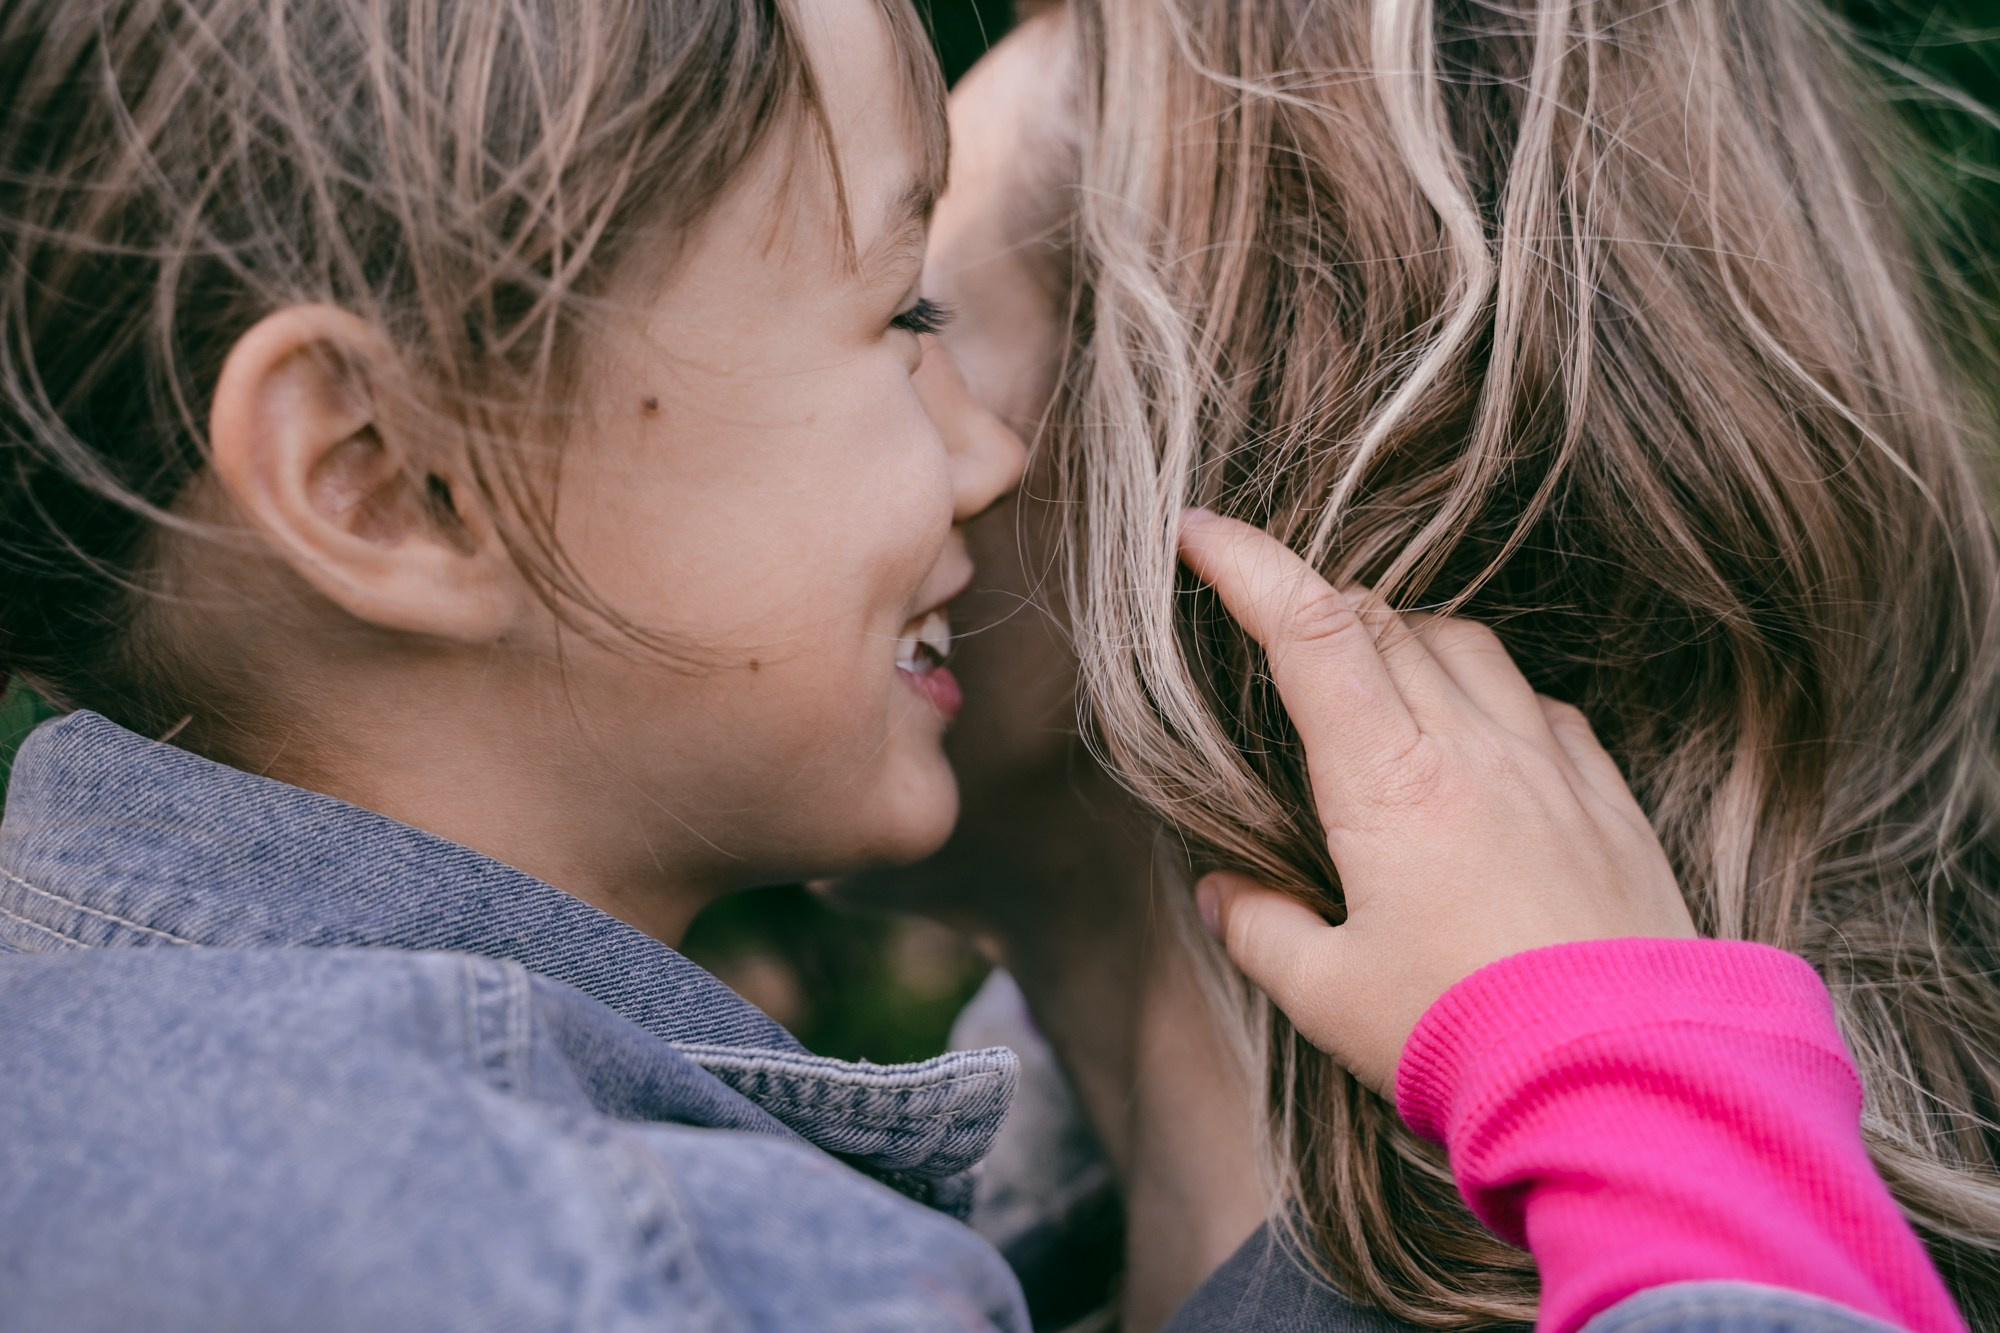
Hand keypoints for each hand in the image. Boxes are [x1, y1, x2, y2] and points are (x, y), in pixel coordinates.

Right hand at [1179, 510, 1693, 1095]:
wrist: (1626, 1083)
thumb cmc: (1463, 1038)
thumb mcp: (1329, 995)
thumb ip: (1260, 930)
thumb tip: (1222, 894)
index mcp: (1389, 780)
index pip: (1311, 629)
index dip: (1248, 565)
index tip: (1197, 532)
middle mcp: (1472, 748)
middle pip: (1385, 620)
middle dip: (1317, 604)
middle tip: (1274, 634)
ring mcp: (1551, 768)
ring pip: (1469, 646)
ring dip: (1408, 640)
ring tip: (1375, 682)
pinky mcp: (1609, 801)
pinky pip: (1545, 707)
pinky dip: (1495, 694)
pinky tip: (1483, 740)